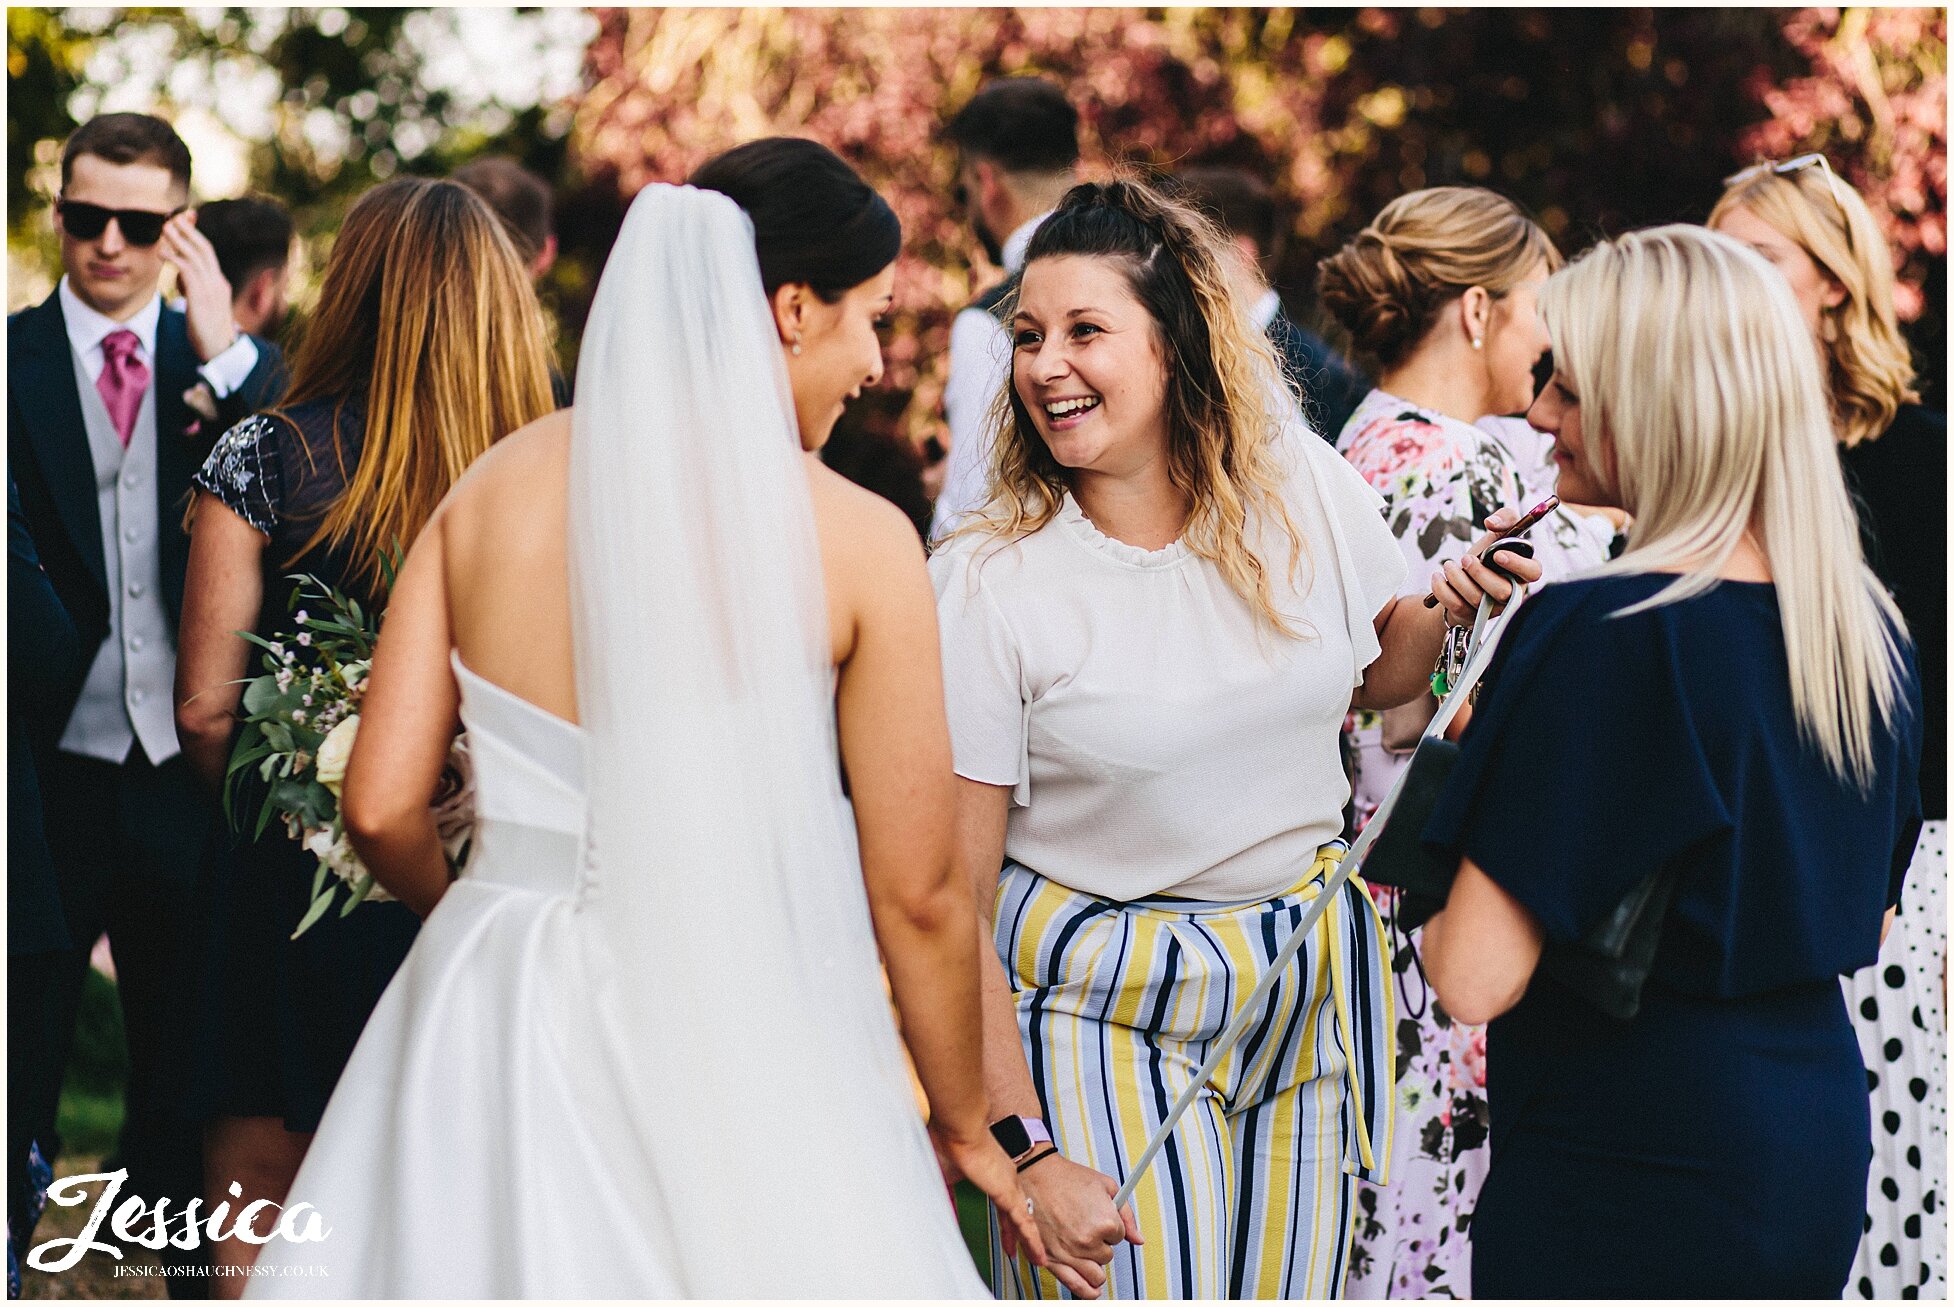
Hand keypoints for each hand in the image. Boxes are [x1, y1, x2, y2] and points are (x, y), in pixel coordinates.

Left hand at [161, 211, 238, 363]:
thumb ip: (194, 289)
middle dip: (188, 231)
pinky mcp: (202, 298)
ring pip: (196, 257)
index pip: (208, 254)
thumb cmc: (208, 333)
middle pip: (204, 249)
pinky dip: (174, 259)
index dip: (195, 236)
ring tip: (164, 228)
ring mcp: (212, 290)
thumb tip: (182, 279)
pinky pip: (187, 272)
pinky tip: (161, 252)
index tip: (183, 223)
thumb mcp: (203, 306)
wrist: (220, 352)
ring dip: (179, 240)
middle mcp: (218, 283)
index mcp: (220, 284)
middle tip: (173, 217)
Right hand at [930, 1124, 1047, 1274]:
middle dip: (1015, 1232)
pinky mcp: (1009, 1194)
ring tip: (1037, 1259)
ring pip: (1024, 1221)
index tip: (1002, 1227)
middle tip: (1016, 1248)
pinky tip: (1039, 1257)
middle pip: (1013, 1212)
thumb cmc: (946, 1142)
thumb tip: (935, 1212)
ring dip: (1030, 1242)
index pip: (999, 1200)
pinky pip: (1025, 1224)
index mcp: (989, 1171)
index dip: (999, 1215)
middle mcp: (1004, 1178)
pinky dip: (1033, 1242)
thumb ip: (941, 1193)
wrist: (959, 1127)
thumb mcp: (940, 1173)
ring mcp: (1009, 1186)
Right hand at [999, 1151, 1140, 1299]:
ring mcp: (1070, 1253)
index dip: (1110, 1226)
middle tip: (1087, 1226)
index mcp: (1106, 1222)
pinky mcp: (1052, 1260)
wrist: (1035, 1175)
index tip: (1098, 1216)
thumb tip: (1138, 1239)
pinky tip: (1092, 1290)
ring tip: (1088, 1253)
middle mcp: (1089, 1241)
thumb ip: (1127, 1214)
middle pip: (1107, 1256)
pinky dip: (1087, 1291)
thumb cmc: (1066, 1178)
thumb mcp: (1106, 1185)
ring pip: (1096, 1274)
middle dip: (1101, 1244)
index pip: (1119, 1237)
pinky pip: (1075, 1285)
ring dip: (1094, 1265)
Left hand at [1429, 508, 1544, 627]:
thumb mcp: (1498, 534)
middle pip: (1502, 591)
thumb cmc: (1487, 556)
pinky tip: (1437, 576)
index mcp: (1523, 573)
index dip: (1518, 565)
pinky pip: (1457, 606)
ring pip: (1477, 599)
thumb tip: (1492, 522)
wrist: (1464, 578)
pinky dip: (1442, 589)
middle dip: (1480, 573)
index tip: (1497, 554)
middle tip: (1466, 559)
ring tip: (1448, 565)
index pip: (1533, 572)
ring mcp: (1492, 608)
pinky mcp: (1472, 616)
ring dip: (1458, 578)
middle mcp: (1511, 594)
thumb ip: (1505, 518)